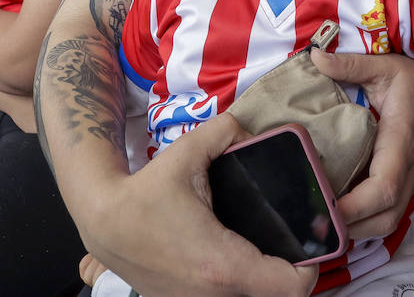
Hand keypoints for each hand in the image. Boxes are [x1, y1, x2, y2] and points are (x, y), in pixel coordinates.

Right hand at [77, 113, 316, 296]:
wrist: (103, 223)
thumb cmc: (143, 194)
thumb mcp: (186, 153)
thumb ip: (226, 133)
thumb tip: (252, 132)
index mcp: (223, 262)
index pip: (294, 286)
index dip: (310, 264)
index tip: (307, 241)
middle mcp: (214, 294)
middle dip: (289, 271)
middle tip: (291, 241)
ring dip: (264, 280)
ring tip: (265, 248)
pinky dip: (238, 284)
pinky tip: (236, 258)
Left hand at [311, 51, 413, 239]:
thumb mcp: (386, 66)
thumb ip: (351, 65)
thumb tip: (315, 56)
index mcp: (401, 144)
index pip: (382, 189)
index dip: (354, 206)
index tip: (323, 206)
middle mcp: (408, 171)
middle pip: (384, 218)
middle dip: (349, 227)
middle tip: (312, 218)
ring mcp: (411, 181)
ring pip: (387, 222)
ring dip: (356, 229)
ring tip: (323, 220)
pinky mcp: (407, 184)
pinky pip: (388, 214)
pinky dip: (364, 222)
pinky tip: (340, 213)